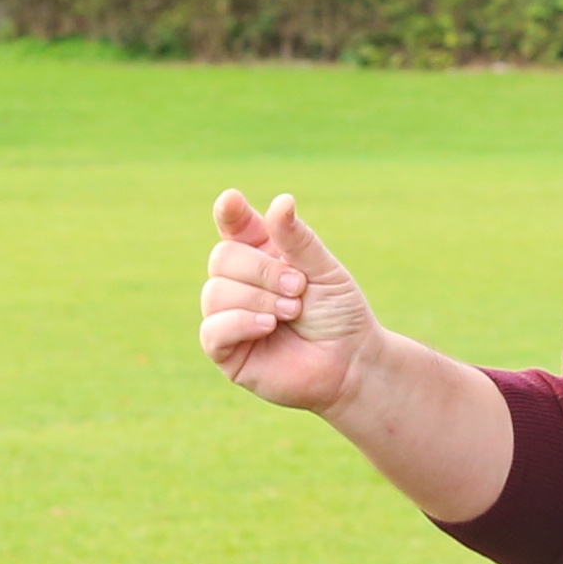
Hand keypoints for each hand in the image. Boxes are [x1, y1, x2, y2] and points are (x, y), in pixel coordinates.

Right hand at [200, 190, 375, 411]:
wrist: (351, 362)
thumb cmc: (338, 314)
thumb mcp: (324, 270)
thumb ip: (298, 240)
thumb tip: (281, 201)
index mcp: (261, 254)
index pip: (234, 225)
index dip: (229, 212)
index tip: (232, 201)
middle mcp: (239, 282)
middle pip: (222, 257)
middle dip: (262, 271)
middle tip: (298, 288)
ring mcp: (228, 315)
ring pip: (216, 291)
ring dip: (259, 299)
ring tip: (292, 312)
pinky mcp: (225, 350)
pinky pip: (212, 329)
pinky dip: (240, 322)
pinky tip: (268, 327)